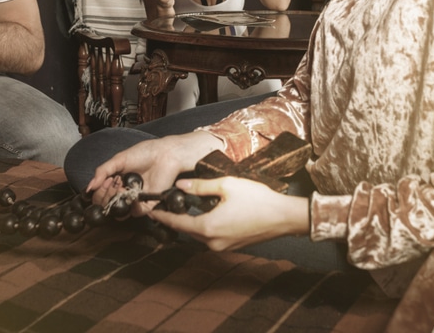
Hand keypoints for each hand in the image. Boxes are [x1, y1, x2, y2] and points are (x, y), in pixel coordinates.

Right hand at [87, 132, 223, 216]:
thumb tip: (88, 188)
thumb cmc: (144, 153)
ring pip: (118, 212)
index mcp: (117, 183)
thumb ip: (102, 172)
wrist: (164, 154)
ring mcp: (135, 200)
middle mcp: (125, 193)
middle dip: (104, 195)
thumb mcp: (119, 159)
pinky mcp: (147, 205)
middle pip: (107, 206)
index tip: (103, 181)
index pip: (100, 196)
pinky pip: (134, 212)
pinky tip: (130, 190)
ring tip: (119, 186)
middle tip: (110, 182)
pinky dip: (129, 202)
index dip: (98, 192)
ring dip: (115, 199)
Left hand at [148, 176, 309, 251]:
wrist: (283, 217)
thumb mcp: (226, 185)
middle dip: (175, 218)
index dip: (161, 216)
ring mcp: (222, 247)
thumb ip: (200, 186)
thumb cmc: (257, 199)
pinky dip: (203, 226)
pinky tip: (205, 213)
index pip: (177, 222)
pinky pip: (210, 237)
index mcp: (208, 227)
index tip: (149, 211)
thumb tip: (180, 185)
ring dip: (190, 222)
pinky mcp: (231, 246)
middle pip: (186, 230)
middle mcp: (212, 242)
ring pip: (198, 234)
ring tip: (182, 207)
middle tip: (164, 205)